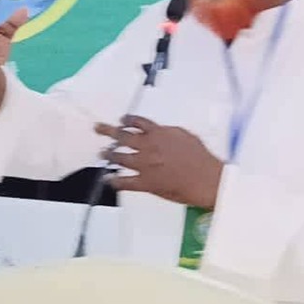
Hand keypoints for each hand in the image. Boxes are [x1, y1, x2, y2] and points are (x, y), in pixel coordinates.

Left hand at [95, 115, 224, 208]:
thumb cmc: (200, 156)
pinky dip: (115, 180)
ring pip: (120, 157)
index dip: (128, 120)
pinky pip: (125, 182)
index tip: (122, 120)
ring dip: (109, 154)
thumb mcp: (184, 135)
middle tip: (98, 128)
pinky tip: (108, 179)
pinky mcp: (145, 183)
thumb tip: (160, 132)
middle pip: (123, 136)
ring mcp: (144, 165)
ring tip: (102, 153)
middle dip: (108, 131)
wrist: (205, 178)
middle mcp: (148, 147)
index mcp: (158, 133)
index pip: (138, 122)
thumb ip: (168, 133)